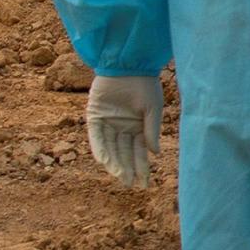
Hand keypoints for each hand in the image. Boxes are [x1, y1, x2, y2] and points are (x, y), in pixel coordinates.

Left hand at [86, 73, 163, 188]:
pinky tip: (106, 162)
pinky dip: (101, 149)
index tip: (146, 182)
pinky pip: (96, 137)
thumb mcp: (153, 109)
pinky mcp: (94, 117)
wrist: (127, 64)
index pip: (139, 151)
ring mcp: (108, 123)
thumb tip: (155, 153)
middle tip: (132, 185)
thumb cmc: (144, 84)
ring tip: (121, 177)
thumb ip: (152, 130)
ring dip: (115, 163)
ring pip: (111, 148)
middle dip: (128, 169)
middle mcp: (122, 128)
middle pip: (125, 153)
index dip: (142, 167)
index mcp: (138, 127)